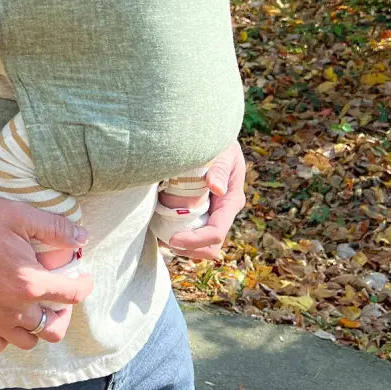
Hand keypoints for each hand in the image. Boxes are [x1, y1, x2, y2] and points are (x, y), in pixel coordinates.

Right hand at [0, 197, 91, 352]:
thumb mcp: (20, 216)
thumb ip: (55, 228)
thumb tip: (82, 237)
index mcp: (31, 282)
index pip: (72, 295)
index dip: (85, 286)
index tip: (86, 278)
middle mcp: (17, 309)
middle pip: (54, 328)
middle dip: (64, 313)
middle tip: (59, 296)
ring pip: (29, 342)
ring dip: (37, 327)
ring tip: (34, 307)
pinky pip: (0, 344)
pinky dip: (8, 336)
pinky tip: (8, 317)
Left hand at [166, 140, 246, 260]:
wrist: (215, 139)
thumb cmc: (219, 143)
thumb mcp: (223, 152)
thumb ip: (219, 169)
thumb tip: (217, 189)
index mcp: (231, 201)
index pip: (215, 233)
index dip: (194, 241)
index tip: (172, 240)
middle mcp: (224, 212)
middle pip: (210, 247)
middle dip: (188, 250)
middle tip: (162, 242)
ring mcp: (214, 214)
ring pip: (202, 245)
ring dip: (183, 247)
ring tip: (159, 237)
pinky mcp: (202, 211)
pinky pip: (193, 233)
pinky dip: (179, 236)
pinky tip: (161, 229)